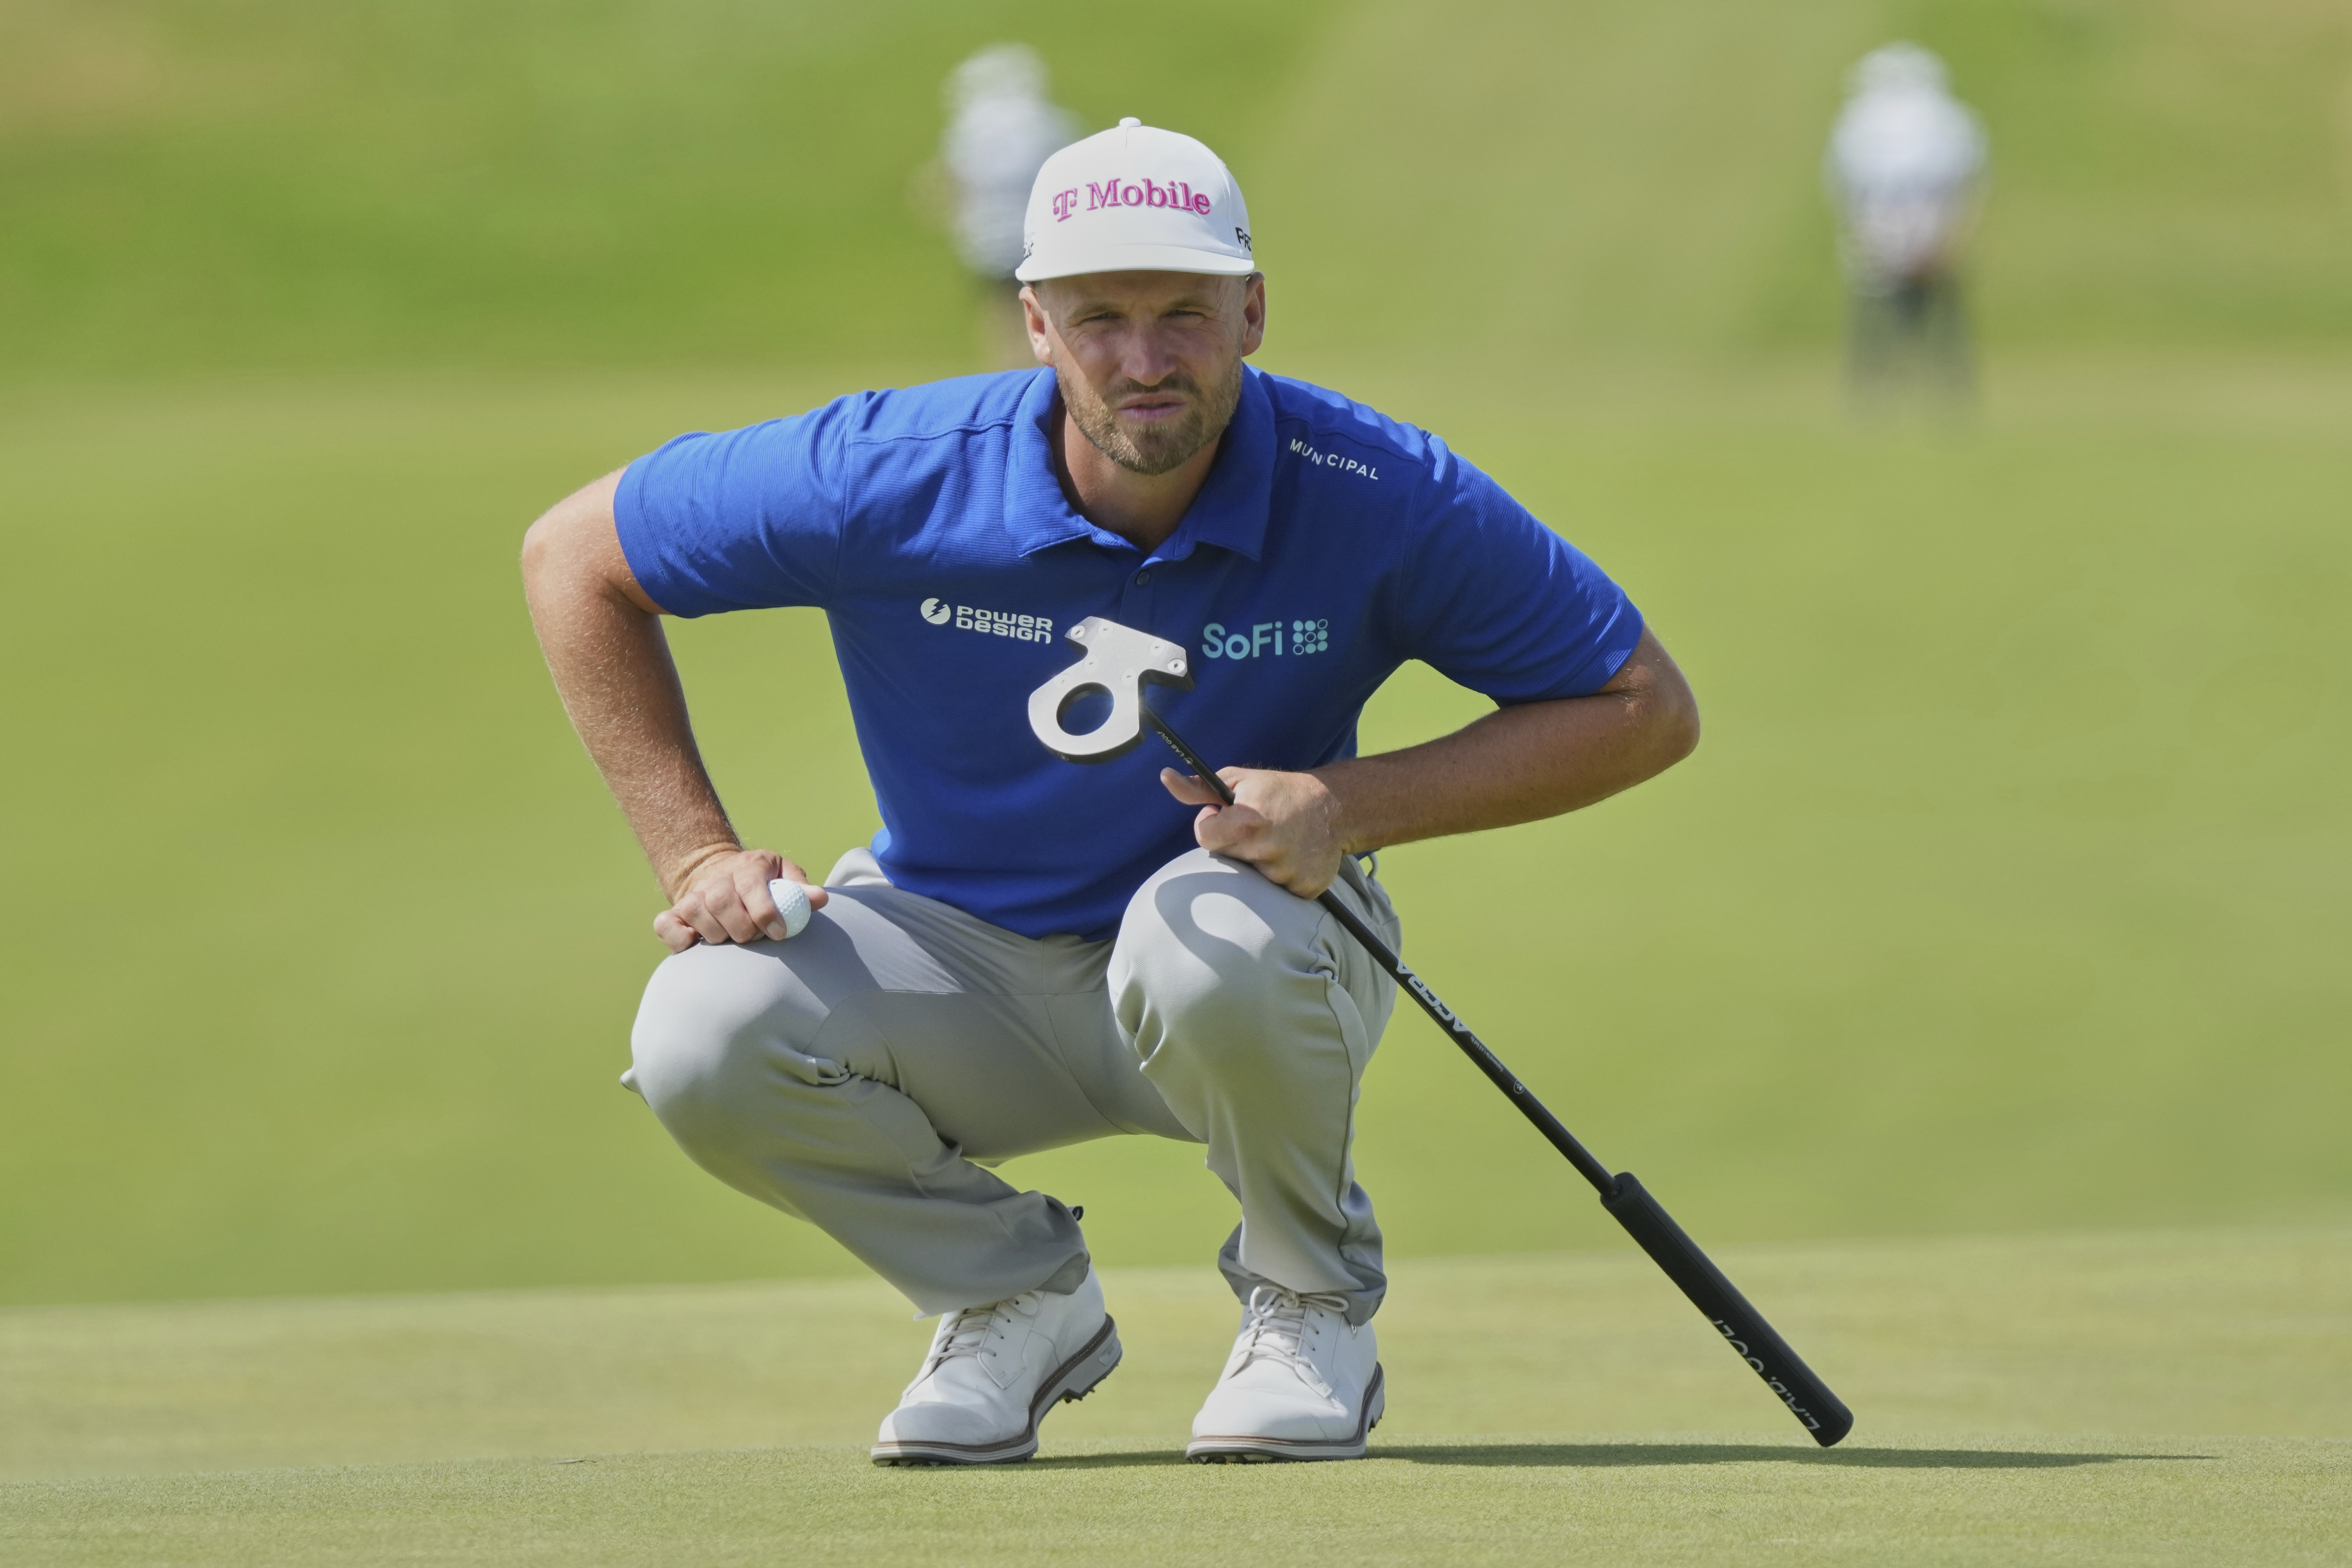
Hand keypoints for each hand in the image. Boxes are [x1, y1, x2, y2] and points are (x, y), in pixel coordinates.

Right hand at [654, 846, 828, 952]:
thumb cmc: (764, 883)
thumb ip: (801, 889)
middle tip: (756, 939)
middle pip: (721, 901)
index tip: (779, 933)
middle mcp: (717, 877)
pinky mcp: (675, 912)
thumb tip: (818, 899)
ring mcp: (693, 894)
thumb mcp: (785, 877)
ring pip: (696, 912)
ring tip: (733, 939)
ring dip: (717, 934)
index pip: (752, 885)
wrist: (724, 875)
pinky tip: (697, 943)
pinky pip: (666, 925)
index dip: (765, 911)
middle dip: (742, 928)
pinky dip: (679, 938)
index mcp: (749, 865)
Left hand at [1160, 766, 1346, 897]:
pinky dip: (1282, 876)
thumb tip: (1165, 777)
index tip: (1227, 816)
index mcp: (1246, 822)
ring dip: (1259, 862)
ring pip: (1252, 877)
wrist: (1335, 806)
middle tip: (1258, 827)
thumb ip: (1198, 787)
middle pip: (1227, 857)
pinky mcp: (1304, 889)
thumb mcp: (1238, 780)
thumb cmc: (1280, 791)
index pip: (1204, 837)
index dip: (1213, 824)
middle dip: (1236, 843)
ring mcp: (1286, 873)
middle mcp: (1266, 850)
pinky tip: (1293, 856)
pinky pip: (1278, 890)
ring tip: (1278, 840)